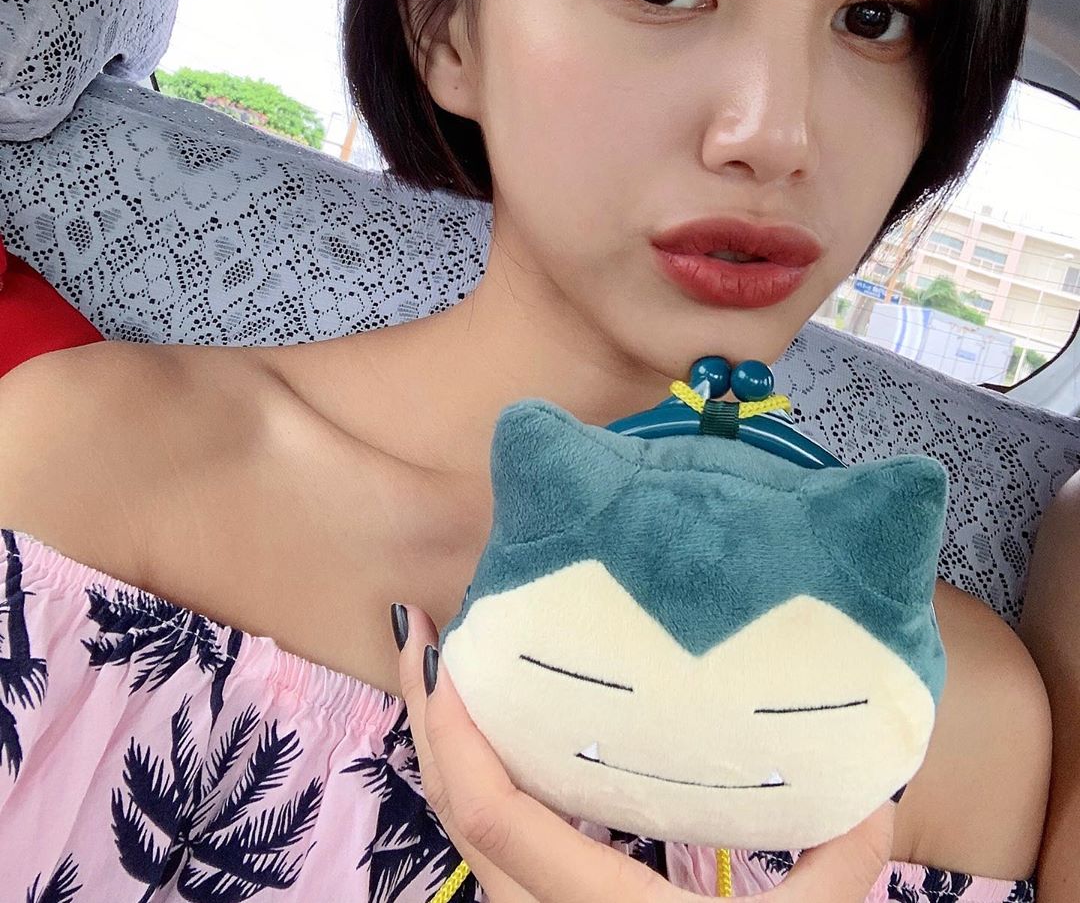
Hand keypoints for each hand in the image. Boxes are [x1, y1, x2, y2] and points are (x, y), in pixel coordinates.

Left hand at [395, 603, 896, 901]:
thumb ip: (841, 863)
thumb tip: (883, 783)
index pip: (493, 816)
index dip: (458, 736)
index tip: (452, 656)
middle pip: (452, 810)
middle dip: (426, 717)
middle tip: (419, 629)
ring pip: (458, 827)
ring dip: (442, 744)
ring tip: (443, 663)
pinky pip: (484, 842)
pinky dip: (469, 779)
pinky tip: (486, 734)